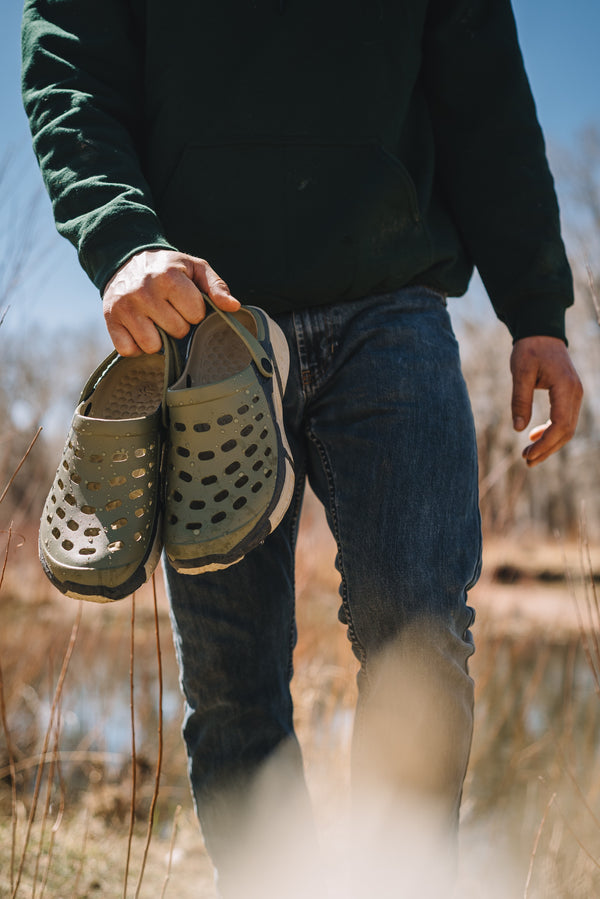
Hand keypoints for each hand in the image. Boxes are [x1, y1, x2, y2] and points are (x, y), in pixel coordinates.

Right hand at [102, 249, 240, 354]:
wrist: (126, 260)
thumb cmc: (167, 268)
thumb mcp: (194, 267)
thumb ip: (216, 286)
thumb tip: (233, 306)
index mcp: (168, 276)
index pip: (195, 314)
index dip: (195, 311)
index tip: (186, 302)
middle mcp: (144, 291)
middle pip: (177, 332)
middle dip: (178, 325)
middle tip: (170, 311)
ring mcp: (125, 307)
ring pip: (152, 346)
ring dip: (158, 339)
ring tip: (156, 322)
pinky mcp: (110, 320)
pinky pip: (128, 350)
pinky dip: (136, 346)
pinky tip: (140, 330)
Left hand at [510, 335, 582, 465]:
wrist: (541, 332)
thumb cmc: (530, 349)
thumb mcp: (520, 372)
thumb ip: (520, 400)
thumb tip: (518, 429)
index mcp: (566, 387)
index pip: (561, 424)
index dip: (546, 443)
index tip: (528, 454)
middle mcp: (575, 393)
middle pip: (567, 431)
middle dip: (547, 449)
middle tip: (526, 461)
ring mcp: (575, 394)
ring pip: (567, 428)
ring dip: (549, 444)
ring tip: (528, 455)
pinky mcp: (569, 395)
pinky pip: (564, 419)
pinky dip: (551, 432)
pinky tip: (534, 437)